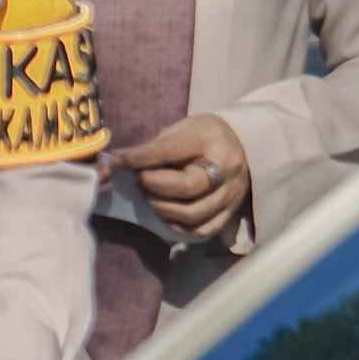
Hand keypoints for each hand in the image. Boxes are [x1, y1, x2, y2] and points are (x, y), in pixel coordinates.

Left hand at [112, 115, 251, 245]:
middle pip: (187, 187)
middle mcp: (226, 168)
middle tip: (139, 181)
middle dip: (154, 186)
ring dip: (163, 209)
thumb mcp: (181, 129)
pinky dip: (180, 227)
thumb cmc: (202, 135)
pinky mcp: (232, 212)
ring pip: (194, 214)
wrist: (242, 144)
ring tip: (150, 197)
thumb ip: (154, 147)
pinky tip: (166, 216)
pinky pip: (204, 230)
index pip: (171, 151)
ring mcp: (231, 194)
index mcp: (210, 139)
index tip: (116, 161)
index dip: (140, 158)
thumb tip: (119, 162)